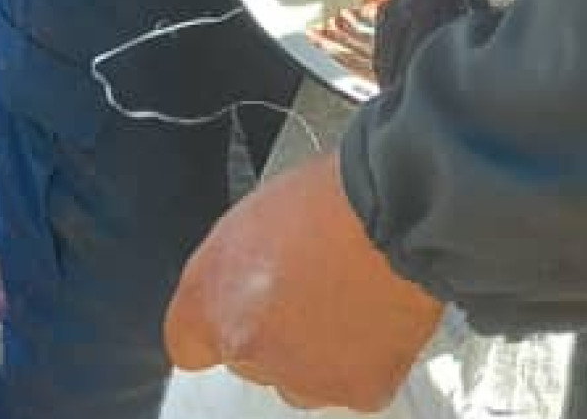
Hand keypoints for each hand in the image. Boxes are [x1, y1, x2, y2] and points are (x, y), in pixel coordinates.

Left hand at [164, 152, 444, 411]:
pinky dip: (369, 358)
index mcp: (208, 298)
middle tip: (314, 290)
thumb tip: (244, 288)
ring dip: (320, 353)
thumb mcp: (253, 218)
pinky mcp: (356, 389)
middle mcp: (245, 346)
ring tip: (353, 300)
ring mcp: (301, 375)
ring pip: (303, 379)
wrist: (397, 208)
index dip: (218, 327)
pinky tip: (381, 315)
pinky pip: (356, 382)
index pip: (188, 344)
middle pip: (251, 359)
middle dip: (277, 333)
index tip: (242, 313)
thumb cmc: (329, 197)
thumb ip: (234, 272)